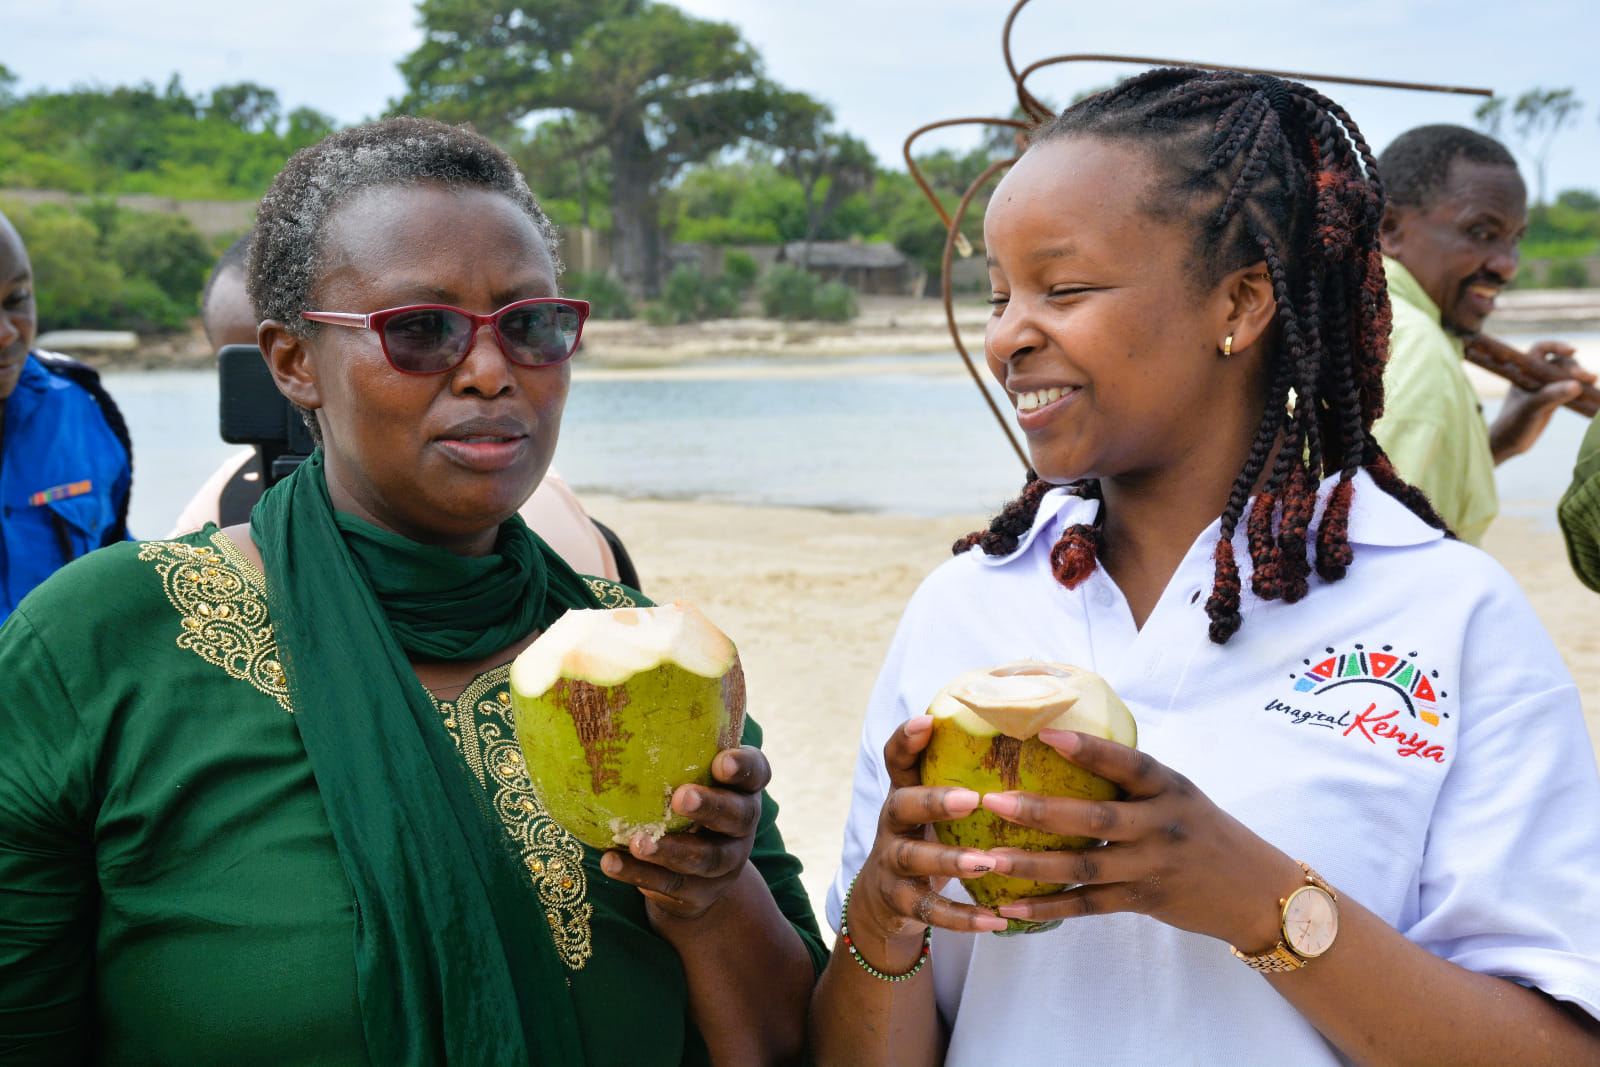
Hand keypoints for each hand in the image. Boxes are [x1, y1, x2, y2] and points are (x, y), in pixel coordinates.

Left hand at [599, 745, 767, 921]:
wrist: (698, 878)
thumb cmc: (686, 803)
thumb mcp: (690, 772)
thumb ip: (676, 739)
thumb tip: (621, 673)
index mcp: (743, 789)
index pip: (758, 773)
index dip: (744, 767)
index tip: (722, 761)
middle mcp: (740, 827)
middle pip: (737, 817)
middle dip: (710, 807)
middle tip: (680, 797)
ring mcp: (722, 863)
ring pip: (704, 859)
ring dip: (671, 849)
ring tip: (638, 841)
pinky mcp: (696, 893)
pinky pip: (667, 885)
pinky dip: (637, 875)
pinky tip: (609, 861)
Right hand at [847, 715, 1009, 951]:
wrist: (884, 901)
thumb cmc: (927, 837)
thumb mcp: (934, 806)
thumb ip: (962, 778)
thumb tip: (1032, 739)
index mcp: (904, 792)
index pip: (896, 759)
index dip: (906, 739)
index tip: (927, 722)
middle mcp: (892, 823)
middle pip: (902, 806)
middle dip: (934, 801)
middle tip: (972, 799)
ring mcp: (892, 864)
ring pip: (914, 859)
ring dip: (950, 861)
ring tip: (986, 863)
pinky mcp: (900, 902)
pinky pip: (931, 910)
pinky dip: (963, 917)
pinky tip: (995, 919)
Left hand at [980, 729, 1301, 950]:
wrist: (1257, 891)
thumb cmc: (1204, 831)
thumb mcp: (1179, 794)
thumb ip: (1133, 780)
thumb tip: (1063, 747)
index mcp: (1169, 788)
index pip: (1128, 763)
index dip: (1089, 748)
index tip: (1046, 733)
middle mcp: (1161, 825)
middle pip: (1095, 819)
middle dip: (1041, 811)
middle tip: (995, 801)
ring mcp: (1152, 866)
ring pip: (1084, 867)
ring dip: (1032, 865)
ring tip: (987, 859)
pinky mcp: (1144, 900)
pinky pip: (1088, 904)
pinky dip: (1048, 907)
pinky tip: (1011, 906)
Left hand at [1489, 340, 1590, 463]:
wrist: (1508, 444)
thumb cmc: (1513, 424)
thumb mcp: (1532, 408)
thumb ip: (1552, 395)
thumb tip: (1577, 385)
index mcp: (1524, 372)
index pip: (1541, 349)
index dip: (1557, 345)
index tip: (1573, 350)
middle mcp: (1534, 377)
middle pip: (1560, 362)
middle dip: (1575, 367)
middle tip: (1588, 378)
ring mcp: (1544, 388)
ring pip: (1568, 376)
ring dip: (1581, 378)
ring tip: (1592, 383)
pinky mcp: (1553, 400)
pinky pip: (1570, 390)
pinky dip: (1582, 391)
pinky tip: (1593, 395)